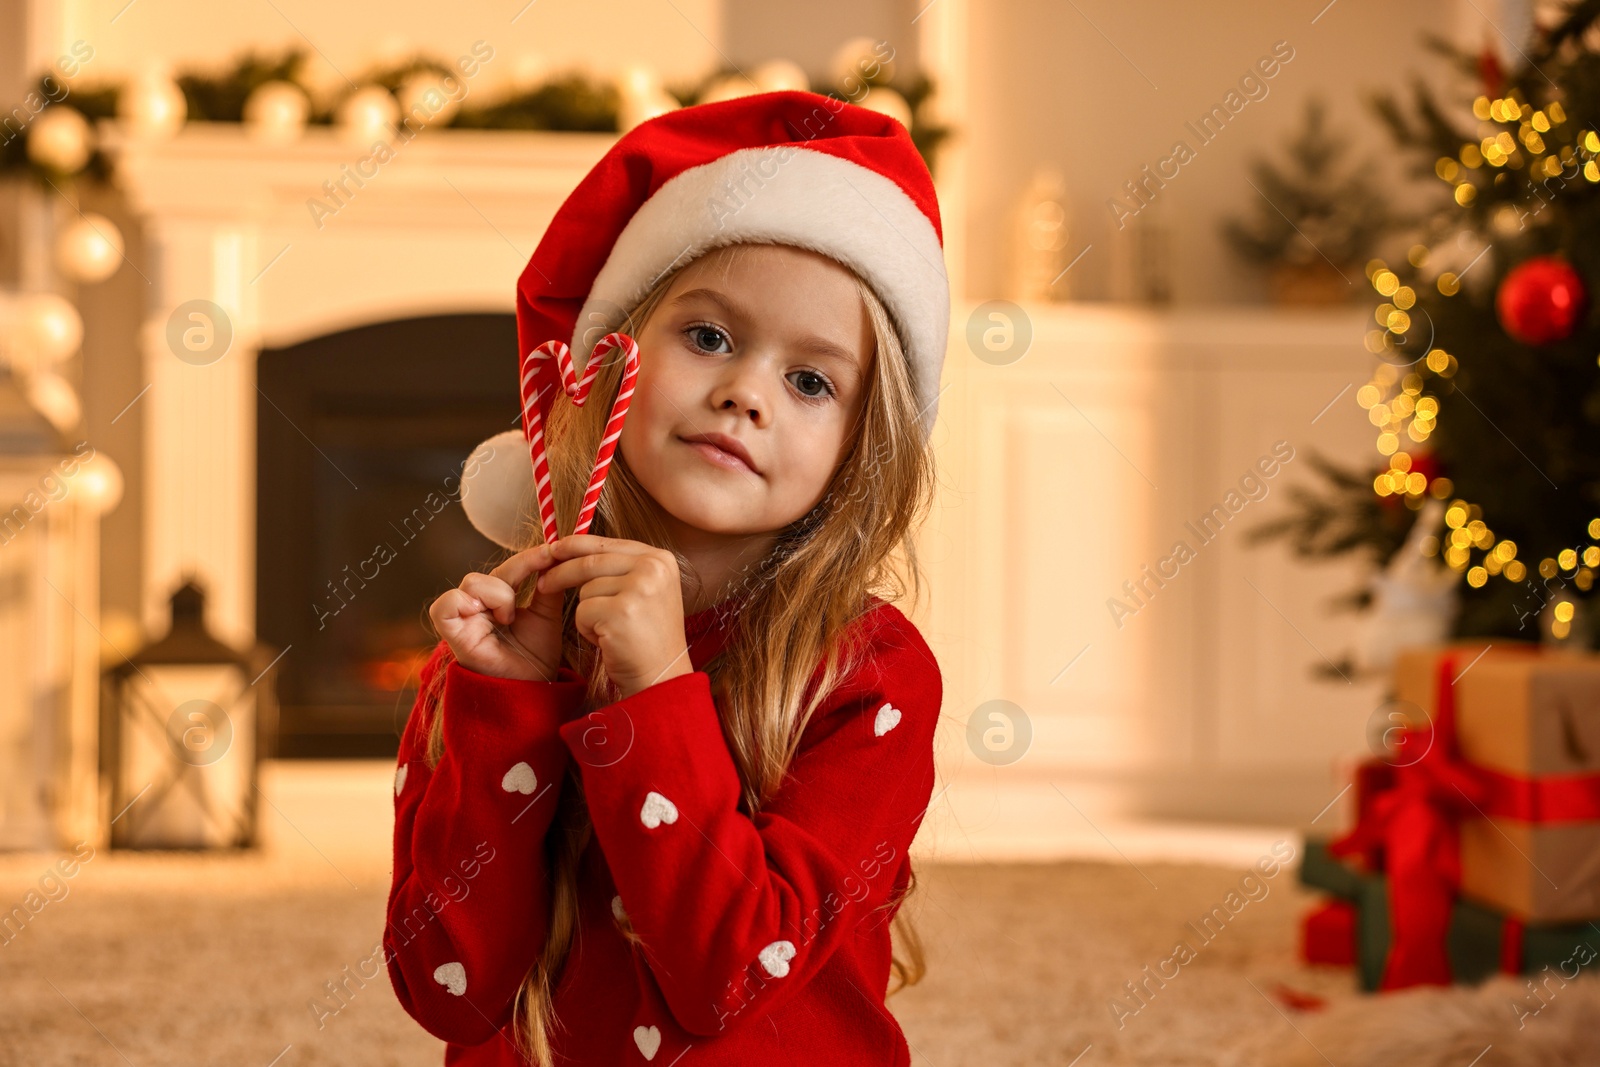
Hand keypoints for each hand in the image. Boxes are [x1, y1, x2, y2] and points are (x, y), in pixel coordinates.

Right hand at [429, 545, 564, 681]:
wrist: (532, 688)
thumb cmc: (536, 656)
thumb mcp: (547, 614)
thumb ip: (549, 586)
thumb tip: (559, 555)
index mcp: (496, 602)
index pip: (508, 568)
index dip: (529, 558)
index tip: (553, 552)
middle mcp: (476, 608)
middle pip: (489, 571)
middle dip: (517, 572)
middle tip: (540, 588)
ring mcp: (462, 619)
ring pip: (472, 583)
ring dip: (499, 595)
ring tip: (509, 619)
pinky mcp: (451, 634)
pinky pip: (445, 605)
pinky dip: (466, 603)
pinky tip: (492, 619)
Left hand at [534, 535, 691, 698]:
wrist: (661, 677)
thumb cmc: (646, 638)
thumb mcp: (643, 592)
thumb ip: (619, 568)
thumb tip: (572, 547)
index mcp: (660, 559)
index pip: (608, 543)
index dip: (576, 546)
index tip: (554, 550)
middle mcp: (653, 568)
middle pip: (590, 562)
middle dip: (561, 573)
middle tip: (542, 584)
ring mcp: (639, 588)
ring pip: (585, 589)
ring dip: (587, 612)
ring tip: (610, 630)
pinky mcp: (622, 611)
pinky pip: (582, 611)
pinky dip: (587, 629)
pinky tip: (608, 640)